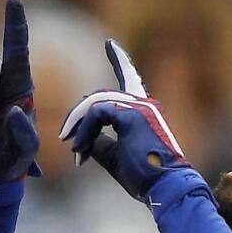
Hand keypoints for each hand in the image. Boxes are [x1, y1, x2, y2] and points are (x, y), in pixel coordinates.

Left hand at [59, 40, 192, 203]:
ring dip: (78, 124)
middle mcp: (144, 104)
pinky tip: (80, 149)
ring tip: (72, 145)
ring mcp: (140, 107)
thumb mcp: (116, 157)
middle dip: (79, 115)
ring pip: (96, 102)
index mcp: (144, 111)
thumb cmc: (144, 177)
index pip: (130, 78)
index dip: (120, 60)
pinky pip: (96, 113)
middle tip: (66, 138)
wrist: (165, 187)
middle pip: (101, 97)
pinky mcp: (132, 115)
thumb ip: (100, 142)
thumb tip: (82, 138)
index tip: (110, 45)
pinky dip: (84, 131)